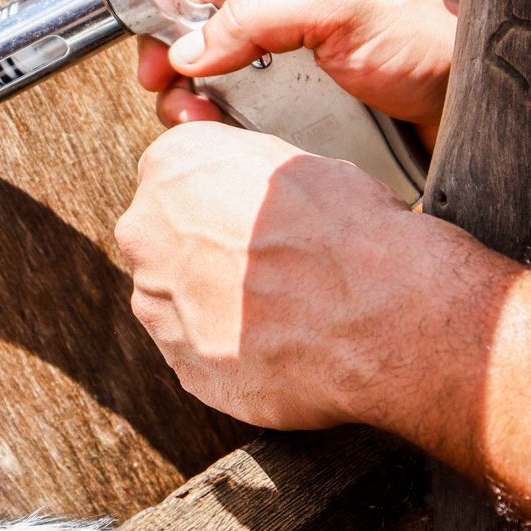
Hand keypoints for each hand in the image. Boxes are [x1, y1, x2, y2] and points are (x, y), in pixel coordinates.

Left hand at [115, 120, 495, 431]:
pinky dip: (232, 351)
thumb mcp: (298, 164)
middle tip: (269, 266)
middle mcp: (147, 232)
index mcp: (172, 167)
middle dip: (208, 252)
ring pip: (177, 299)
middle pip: (166, 239)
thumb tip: (243, 187)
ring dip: (215, 304)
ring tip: (280, 310)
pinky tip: (279, 344)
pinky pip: (198, 354)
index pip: (177, 179)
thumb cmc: (353, 232)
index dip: (221, 199)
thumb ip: (242, 173)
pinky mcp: (184, 366)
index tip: (253, 218)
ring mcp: (159, 305)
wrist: (383, 316)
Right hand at [135, 0, 460, 149]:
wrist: (488, 103)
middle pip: (206, 27)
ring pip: (221, 72)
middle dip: (181, 66)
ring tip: (204, 126)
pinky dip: (230, 123)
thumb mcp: (340, 5)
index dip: (174, 17)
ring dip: (199, 101)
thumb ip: (257, 13)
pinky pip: (251, 105)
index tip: (159, 62)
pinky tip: (231, 140)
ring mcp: (300, 48)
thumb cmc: (436, 36)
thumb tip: (187, 48)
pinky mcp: (310, 93)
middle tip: (178, 104)